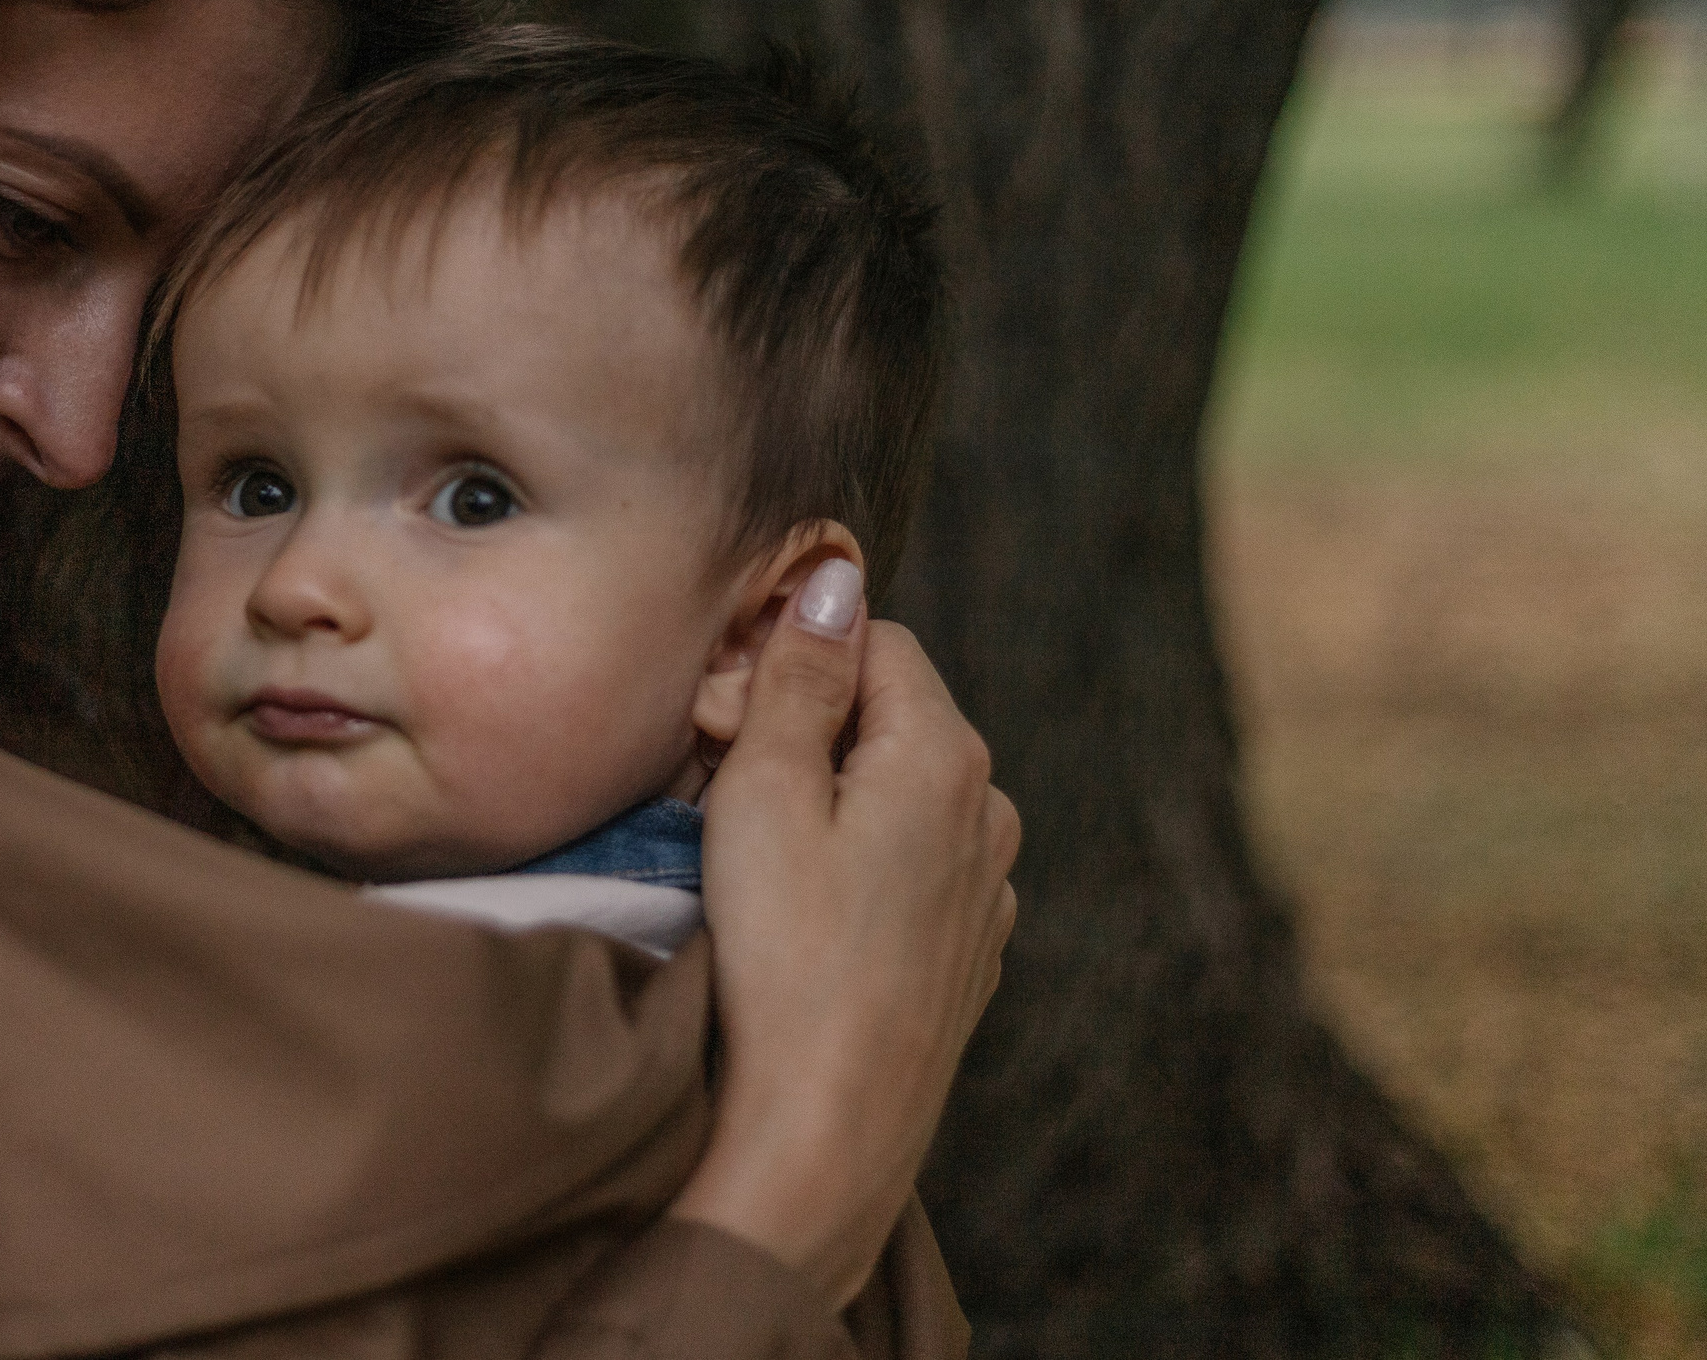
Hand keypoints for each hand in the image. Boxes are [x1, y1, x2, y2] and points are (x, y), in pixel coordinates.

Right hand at [667, 559, 1018, 1305]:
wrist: (828, 1130)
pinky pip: (908, 863)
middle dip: (803, 723)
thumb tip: (835, 576)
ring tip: (753, 856)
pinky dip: (855, 860)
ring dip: (828, 794)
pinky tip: (801, 914)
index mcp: (946, 755)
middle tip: (716, 783)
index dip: (785, 658)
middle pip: (887, 712)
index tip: (718, 715)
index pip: (870, 637)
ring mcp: (988, 887)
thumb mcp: (765, 792)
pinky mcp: (968, 950)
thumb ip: (800, 677)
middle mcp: (990, 811)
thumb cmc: (785, 957)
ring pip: (897, 790)